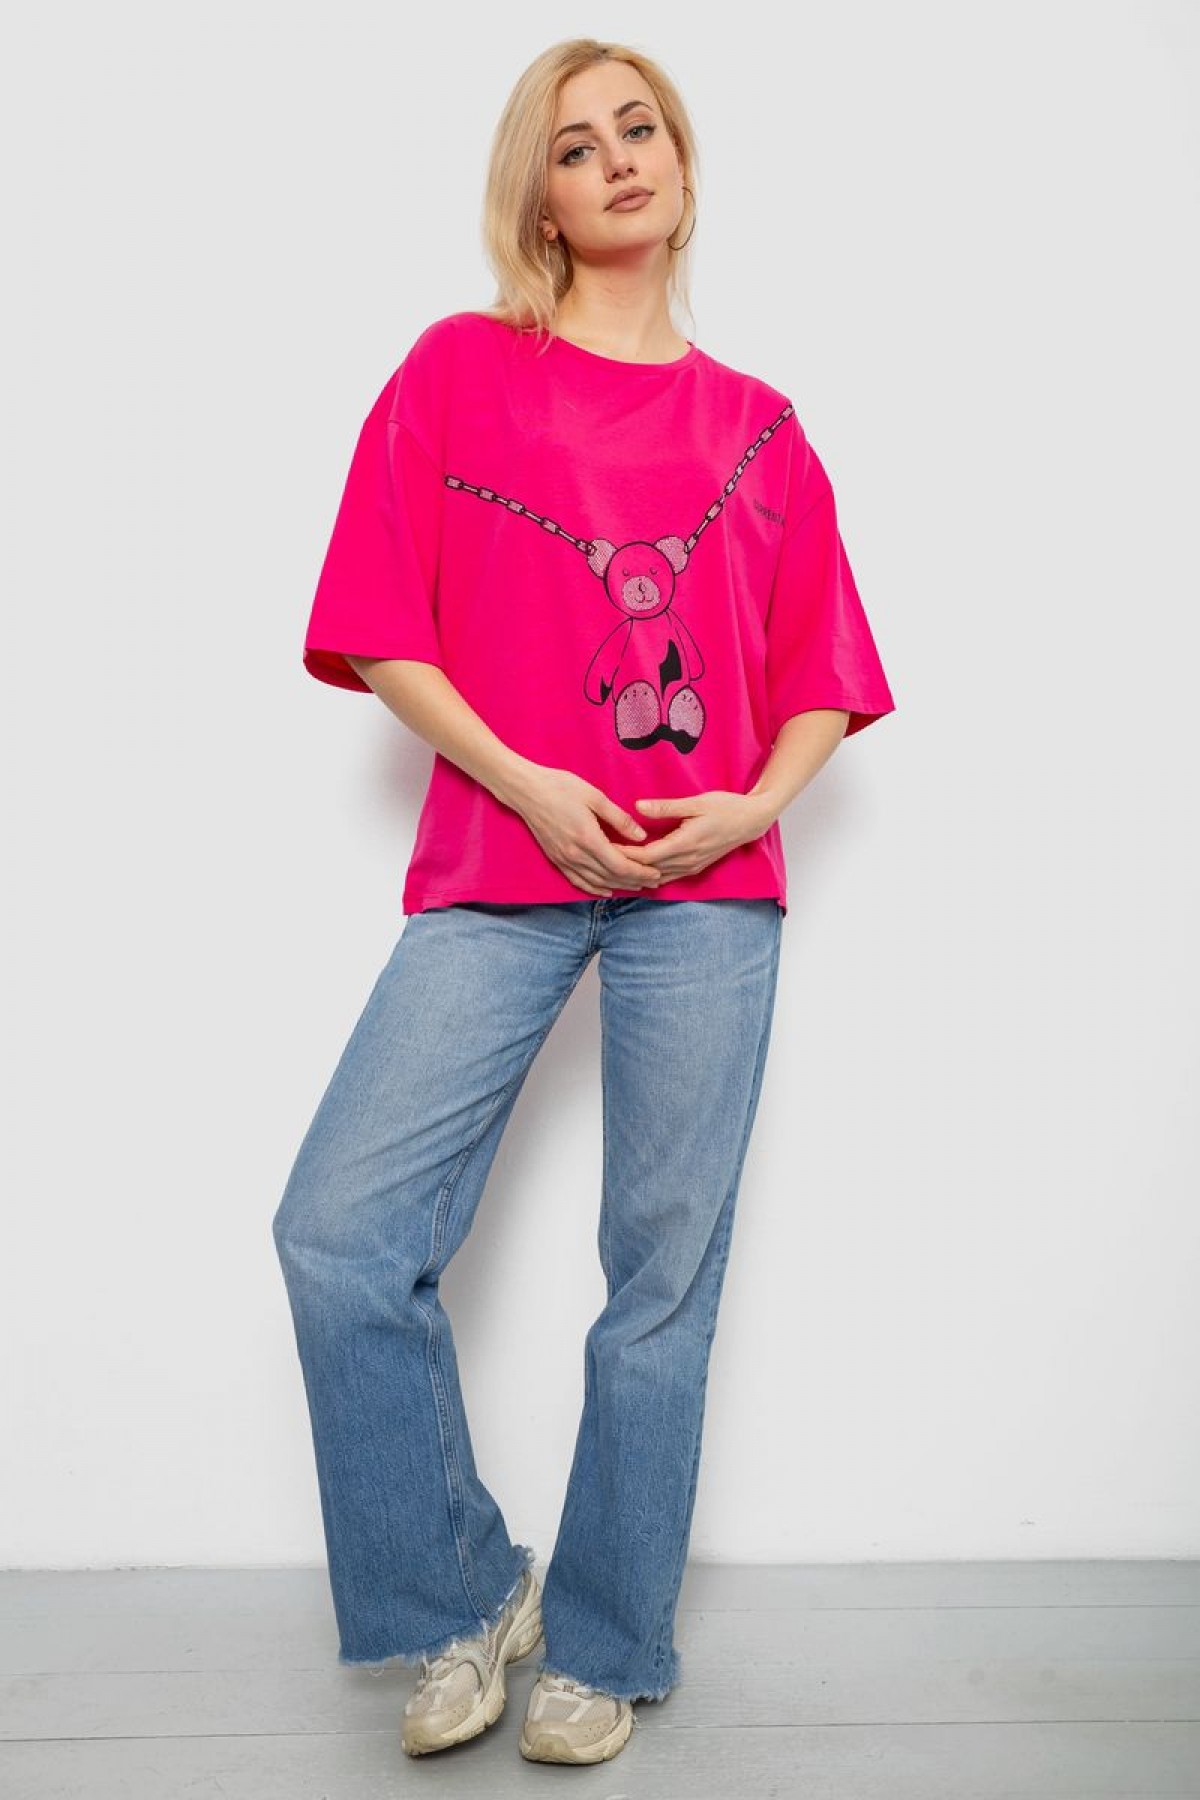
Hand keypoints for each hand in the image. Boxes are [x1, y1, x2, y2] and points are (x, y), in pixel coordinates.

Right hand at [513, 765, 665, 896]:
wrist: (525, 790)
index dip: (640, 872)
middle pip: (611, 877)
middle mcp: (575, 854)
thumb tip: (641, 836)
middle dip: (635, 881)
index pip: (620, 865)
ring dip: (619, 886)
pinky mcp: (556, 859)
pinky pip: (578, 881)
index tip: (656, 872)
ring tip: (638, 886)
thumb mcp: (594, 796)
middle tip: (654, 882)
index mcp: (588, 838)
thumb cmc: (560, 787)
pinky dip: (595, 888)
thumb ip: (619, 819)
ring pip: (596, 882)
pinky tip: (607, 890)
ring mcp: (564, 859)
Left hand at [619, 790, 775, 881]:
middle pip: (647, 870)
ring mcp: (691, 866)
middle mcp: (687, 860)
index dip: (623, 853)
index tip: (604, 846)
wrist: (751, 821)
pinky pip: (667, 877)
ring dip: (635, 873)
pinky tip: (635, 872)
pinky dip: (649, 876)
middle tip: (600, 857)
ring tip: (612, 867)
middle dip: (623, 865)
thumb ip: (666, 807)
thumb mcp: (696, 802)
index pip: (646, 856)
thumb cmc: (725, 807)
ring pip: (656, 877)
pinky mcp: (694, 867)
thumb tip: (638, 806)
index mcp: (685, 844)